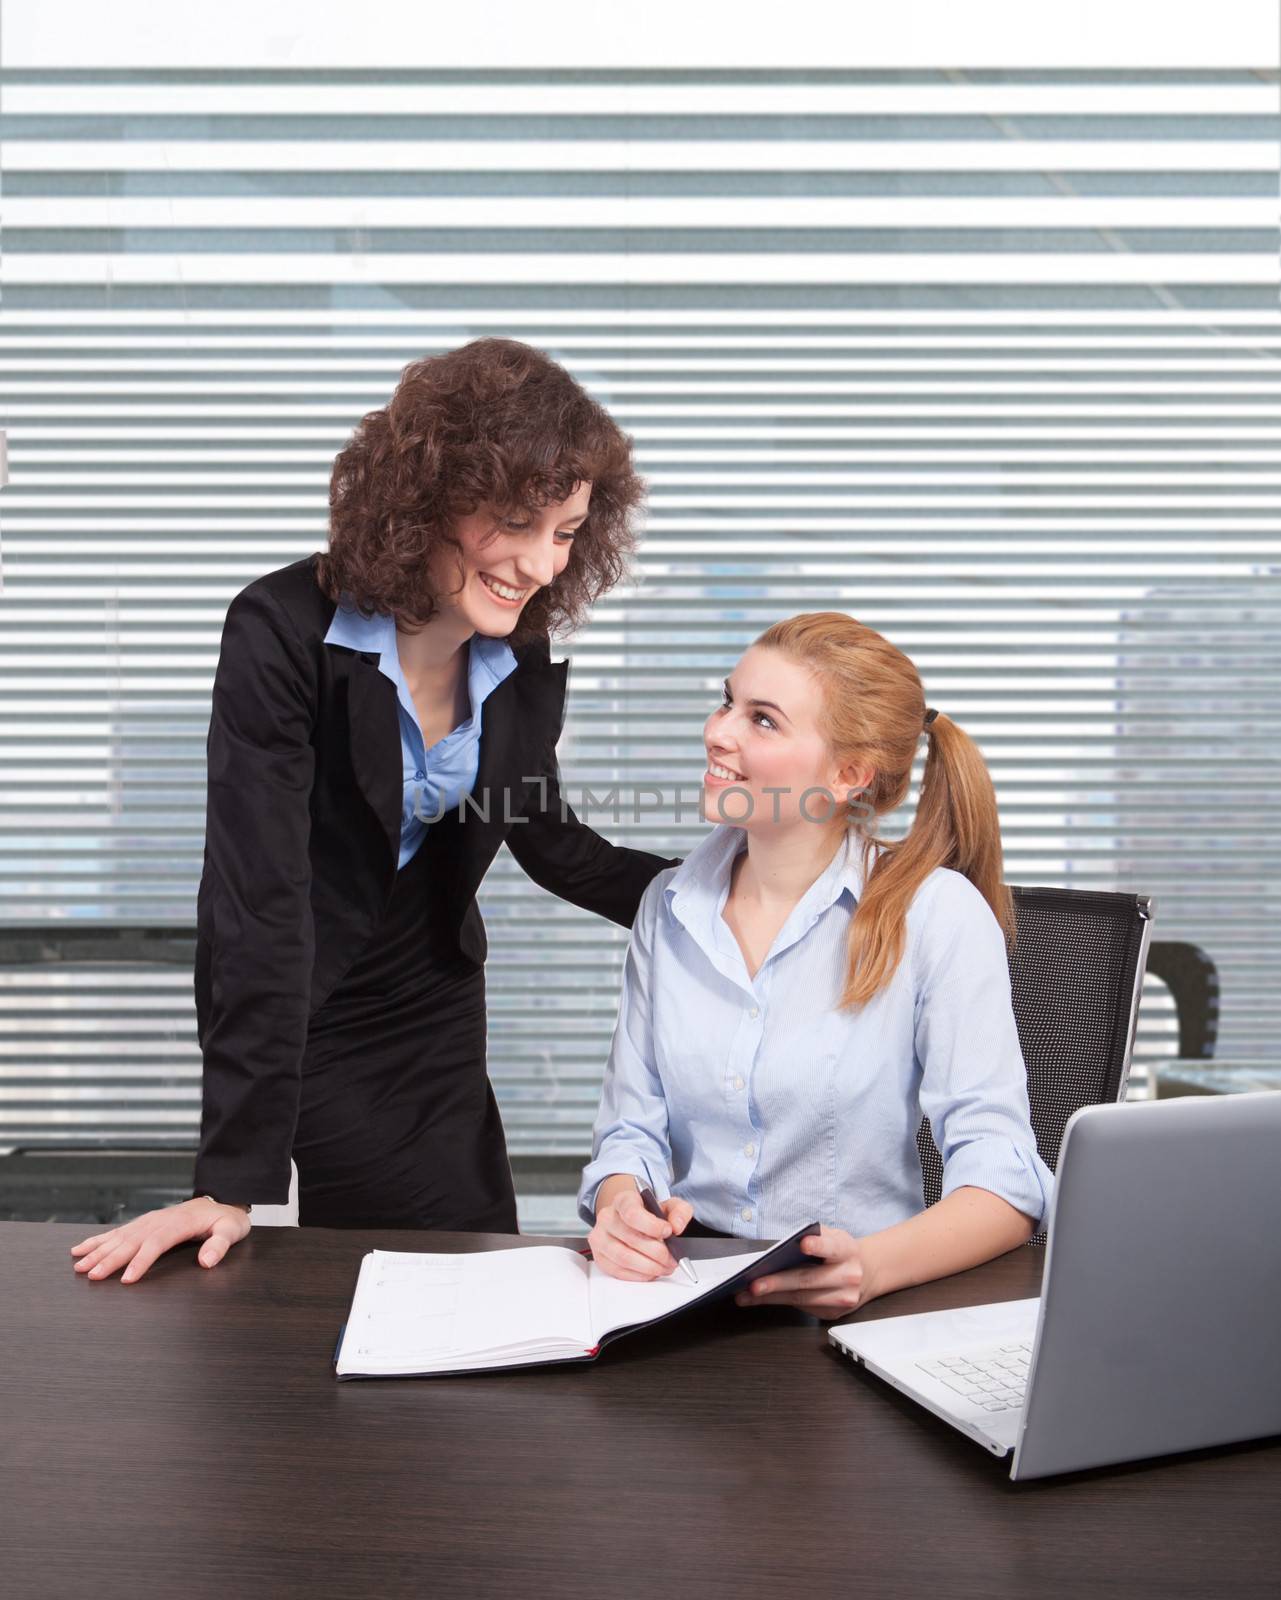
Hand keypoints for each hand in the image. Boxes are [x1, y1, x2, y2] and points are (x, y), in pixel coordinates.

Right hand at [70, 1197, 251, 1283]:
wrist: (222, 1200)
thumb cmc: (226, 1219)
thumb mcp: (232, 1230)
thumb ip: (220, 1244)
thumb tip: (206, 1260)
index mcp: (180, 1223)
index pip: (157, 1242)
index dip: (141, 1260)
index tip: (127, 1278)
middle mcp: (160, 1220)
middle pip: (132, 1241)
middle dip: (110, 1259)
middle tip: (92, 1276)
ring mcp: (150, 1220)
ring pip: (120, 1236)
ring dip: (99, 1251)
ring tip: (79, 1265)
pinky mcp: (144, 1223)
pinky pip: (118, 1231)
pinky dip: (98, 1240)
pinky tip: (81, 1248)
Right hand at [588, 1186, 695, 1281]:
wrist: (631, 1221)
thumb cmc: (649, 1214)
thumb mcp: (669, 1206)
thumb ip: (680, 1211)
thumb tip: (677, 1226)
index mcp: (623, 1200)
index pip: (632, 1214)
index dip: (652, 1226)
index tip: (668, 1232)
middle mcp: (607, 1217)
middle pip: (631, 1239)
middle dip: (658, 1253)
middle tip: (672, 1258)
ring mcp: (600, 1238)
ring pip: (624, 1258)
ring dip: (649, 1267)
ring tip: (664, 1267)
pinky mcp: (600, 1257)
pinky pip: (619, 1271)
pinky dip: (639, 1275)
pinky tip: (651, 1271)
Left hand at [733, 1225, 875, 1317]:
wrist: (868, 1272)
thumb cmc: (843, 1251)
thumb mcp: (835, 1236)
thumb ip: (815, 1237)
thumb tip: (783, 1246)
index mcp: (847, 1250)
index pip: (833, 1247)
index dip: (819, 1246)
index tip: (803, 1244)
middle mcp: (848, 1276)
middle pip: (808, 1280)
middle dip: (778, 1282)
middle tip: (753, 1284)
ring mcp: (842, 1298)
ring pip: (801, 1299)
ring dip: (771, 1298)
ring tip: (747, 1294)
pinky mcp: (833, 1313)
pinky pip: (802, 1308)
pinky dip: (779, 1302)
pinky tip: (761, 1299)